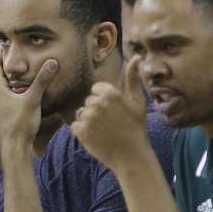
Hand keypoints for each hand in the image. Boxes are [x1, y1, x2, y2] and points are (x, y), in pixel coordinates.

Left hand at [0, 46, 58, 147]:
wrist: (14, 147)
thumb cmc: (20, 124)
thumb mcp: (33, 99)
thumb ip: (42, 80)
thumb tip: (52, 62)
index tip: (4, 43)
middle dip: (2, 63)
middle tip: (10, 53)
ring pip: (0, 86)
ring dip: (6, 77)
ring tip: (16, 69)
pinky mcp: (5, 113)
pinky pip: (6, 96)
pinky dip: (11, 88)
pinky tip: (19, 90)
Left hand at [70, 55, 149, 172]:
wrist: (131, 154)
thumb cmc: (136, 127)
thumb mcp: (138, 100)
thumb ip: (132, 78)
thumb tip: (137, 57)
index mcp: (110, 93)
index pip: (96, 89)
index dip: (104, 99)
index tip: (114, 111)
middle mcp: (97, 103)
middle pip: (88, 101)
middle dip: (96, 110)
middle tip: (110, 122)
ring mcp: (88, 118)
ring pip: (81, 113)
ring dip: (88, 121)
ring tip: (103, 130)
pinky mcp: (80, 132)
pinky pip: (75, 126)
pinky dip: (82, 132)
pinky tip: (95, 137)